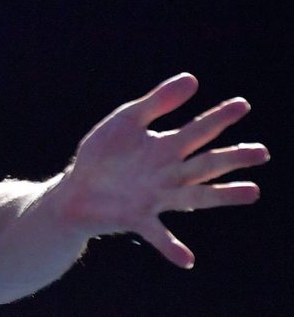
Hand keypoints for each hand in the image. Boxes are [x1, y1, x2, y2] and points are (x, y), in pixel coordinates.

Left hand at [56, 73, 269, 267]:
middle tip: (262, 151)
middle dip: (232, 157)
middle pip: (206, 164)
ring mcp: (156, 197)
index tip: (242, 104)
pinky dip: (172, 247)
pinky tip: (187, 260)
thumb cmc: (104, 155)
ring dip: (223, 195)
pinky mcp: (137, 218)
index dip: (219, 117)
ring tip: (252, 192)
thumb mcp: (128, 121)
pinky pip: (158, 234)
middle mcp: (168, 174)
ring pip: (196, 197)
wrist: (76, 190)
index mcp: (166, 148)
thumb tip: (193, 78)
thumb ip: (158, 102)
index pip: (198, 130)